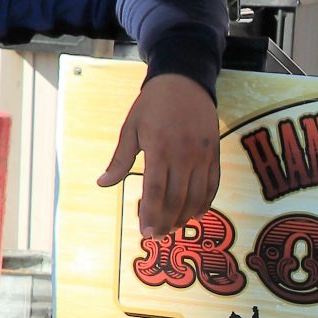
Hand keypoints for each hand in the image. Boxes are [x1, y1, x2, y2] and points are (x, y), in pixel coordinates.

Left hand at [98, 72, 221, 238]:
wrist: (185, 81)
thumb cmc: (152, 104)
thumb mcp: (130, 128)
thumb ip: (120, 159)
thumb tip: (103, 183)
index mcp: (159, 149)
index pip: (155, 192)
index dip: (150, 215)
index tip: (144, 233)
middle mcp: (183, 155)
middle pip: (176, 199)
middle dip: (166, 222)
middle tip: (156, 236)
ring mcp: (202, 155)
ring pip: (196, 197)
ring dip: (184, 217)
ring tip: (172, 228)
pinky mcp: (215, 153)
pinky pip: (212, 185)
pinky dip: (205, 203)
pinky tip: (195, 214)